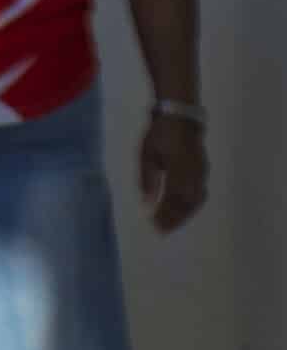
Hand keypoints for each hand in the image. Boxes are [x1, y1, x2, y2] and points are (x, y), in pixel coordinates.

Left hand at [141, 108, 208, 233]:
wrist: (181, 117)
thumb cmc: (159, 135)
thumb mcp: (146, 154)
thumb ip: (147, 179)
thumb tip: (146, 203)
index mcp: (178, 167)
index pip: (172, 197)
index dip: (164, 213)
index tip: (154, 225)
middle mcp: (194, 172)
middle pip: (187, 203)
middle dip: (175, 219)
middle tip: (161, 231)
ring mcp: (202, 172)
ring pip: (197, 200)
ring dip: (184, 215)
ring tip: (170, 226)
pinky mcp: (204, 171)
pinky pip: (200, 194)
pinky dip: (191, 207)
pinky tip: (182, 212)